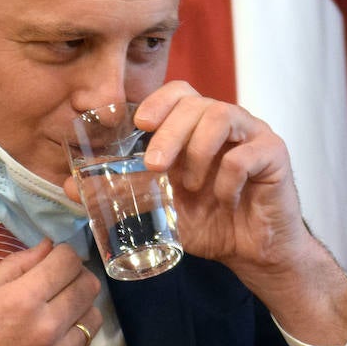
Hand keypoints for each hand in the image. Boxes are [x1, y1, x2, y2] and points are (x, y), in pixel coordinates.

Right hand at [0, 240, 101, 345]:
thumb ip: (18, 265)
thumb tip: (50, 246)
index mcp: (22, 301)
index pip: (69, 262)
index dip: (63, 255)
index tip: (56, 261)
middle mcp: (47, 329)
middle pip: (89, 287)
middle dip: (76, 279)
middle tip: (58, 286)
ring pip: (94, 318)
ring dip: (78, 312)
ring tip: (55, 318)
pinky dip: (73, 344)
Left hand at [129, 82, 346, 345]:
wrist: (254, 253)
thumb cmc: (211, 223)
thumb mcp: (161, 208)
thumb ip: (123, 193)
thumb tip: (71, 187)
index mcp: (198, 127)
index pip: (179, 92)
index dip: (158, 101)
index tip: (140, 125)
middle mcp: (226, 123)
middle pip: (196, 102)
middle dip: (170, 132)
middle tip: (155, 166)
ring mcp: (252, 134)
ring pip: (222, 115)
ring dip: (198, 151)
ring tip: (191, 185)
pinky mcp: (275, 154)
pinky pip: (248, 153)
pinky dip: (229, 176)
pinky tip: (224, 197)